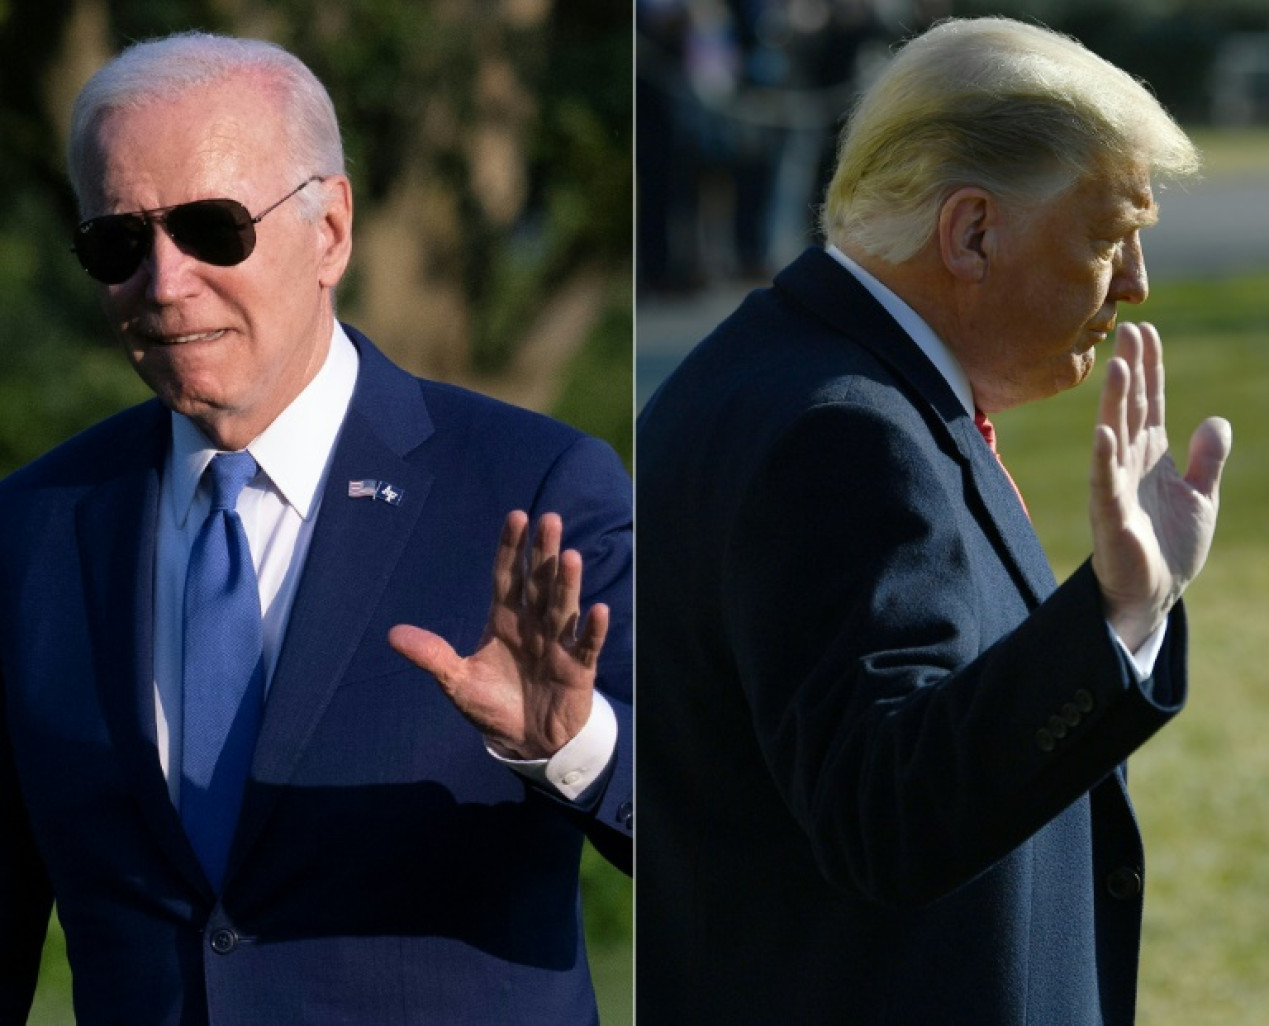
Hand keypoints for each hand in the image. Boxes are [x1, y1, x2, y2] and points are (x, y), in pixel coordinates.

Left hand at [388, 511, 608, 759]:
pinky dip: (592, 630)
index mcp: (505, 621)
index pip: (508, 577)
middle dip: (543, 553)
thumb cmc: (495, 704)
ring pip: (563, 607)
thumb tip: (392, 634)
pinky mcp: (578, 668)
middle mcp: (534, 624)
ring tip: (570, 556)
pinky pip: (586, 646)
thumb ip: (432, 655)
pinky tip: (598, 610)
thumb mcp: (458, 682)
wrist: (529, 741)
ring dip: (568, 583)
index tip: (516, 516)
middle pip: (539, 582)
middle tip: (548, 519)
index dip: (511, 549)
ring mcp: (558, 643)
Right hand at [1089, 322, 1230, 649]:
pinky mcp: (1111, 514)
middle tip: (1128, 330)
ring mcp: (1117, 486)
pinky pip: (1106, 481)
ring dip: (1115, 402)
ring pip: (1115, 436)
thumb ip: (1207, 459)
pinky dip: (1103, 456)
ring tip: (1118, 368)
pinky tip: (1104, 431)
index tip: (1146, 332)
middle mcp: (1129, 464)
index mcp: (1151, 456)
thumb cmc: (1171, 546)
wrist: (1155, 594)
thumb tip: (1215, 420)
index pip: (1150, 402)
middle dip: (1131, 370)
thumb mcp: (1201, 496)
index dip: (1150, 368)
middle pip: (1131, 408)